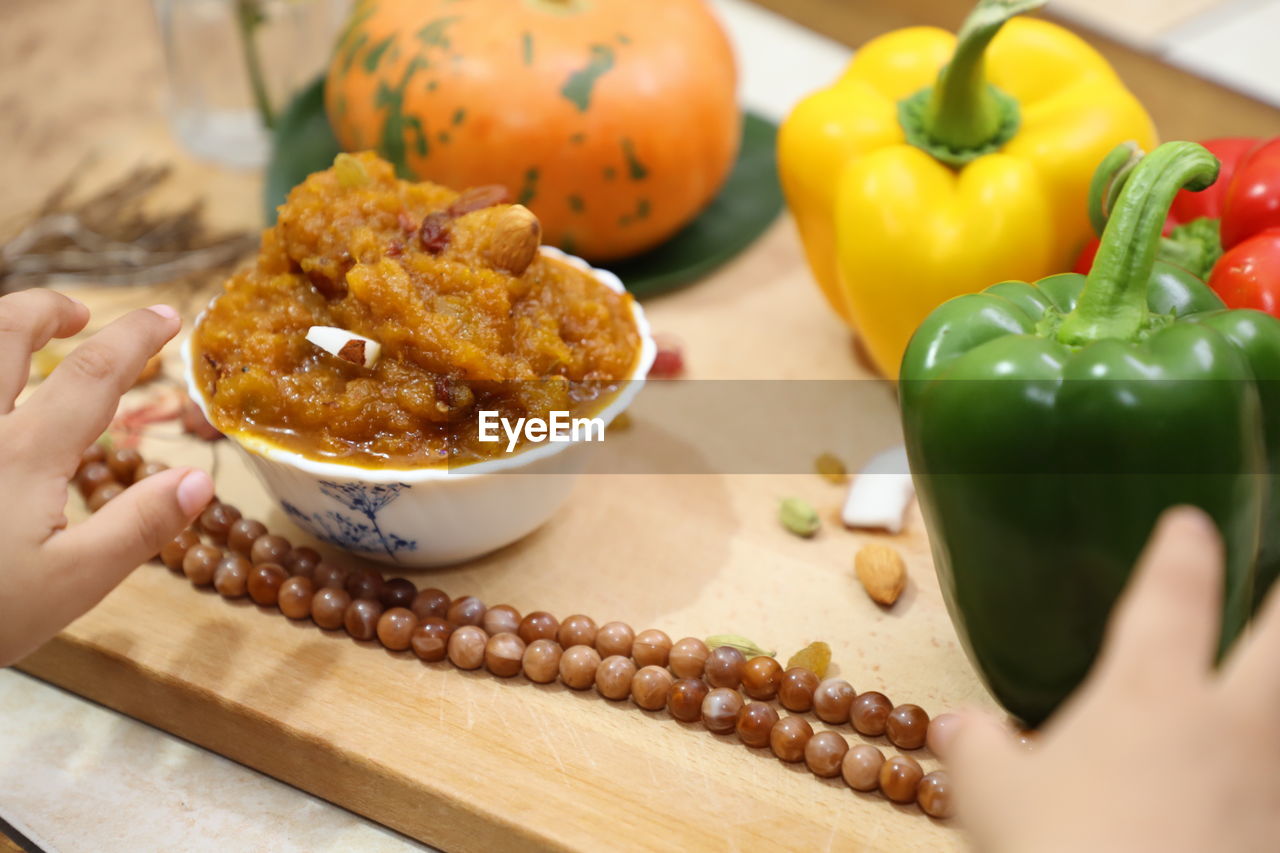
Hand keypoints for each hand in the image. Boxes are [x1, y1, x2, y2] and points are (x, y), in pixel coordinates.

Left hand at [0, 290, 212, 666]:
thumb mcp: (70, 584)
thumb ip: (137, 527)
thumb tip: (199, 480)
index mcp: (24, 456)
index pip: (93, 374)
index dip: (136, 337)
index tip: (167, 316)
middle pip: (7, 331)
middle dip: (48, 309)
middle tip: (79, 315)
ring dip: (0, 327)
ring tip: (25, 335)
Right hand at [943, 506, 1279, 852]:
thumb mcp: (993, 804)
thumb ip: (976, 753)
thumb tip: (955, 727)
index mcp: (1149, 694)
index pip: (1174, 595)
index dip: (1184, 551)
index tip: (1190, 524)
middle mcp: (1232, 726)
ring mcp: (1273, 784)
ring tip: (1268, 680)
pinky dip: (1273, 778)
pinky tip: (1260, 790)